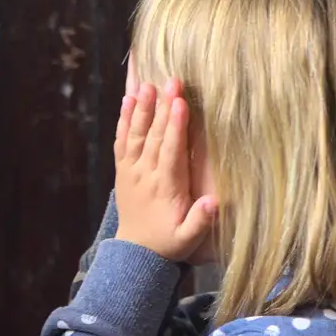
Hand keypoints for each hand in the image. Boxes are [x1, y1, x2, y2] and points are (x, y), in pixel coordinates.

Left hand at [113, 80, 215, 260]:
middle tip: (171, 81)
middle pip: (155, 136)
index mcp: (165, 187)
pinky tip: (127, 100)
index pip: (171, 151)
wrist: (135, 253)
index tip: (180, 103)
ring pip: (136, 134)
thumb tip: (214, 201)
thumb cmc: (168, 242)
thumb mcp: (188, 239)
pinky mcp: (123, 170)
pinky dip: (124, 121)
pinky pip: (122, 141)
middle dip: (163, 107)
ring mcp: (131, 170)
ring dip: (142, 108)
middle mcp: (145, 174)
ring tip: (146, 84)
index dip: (176, 126)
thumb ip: (200, 220)